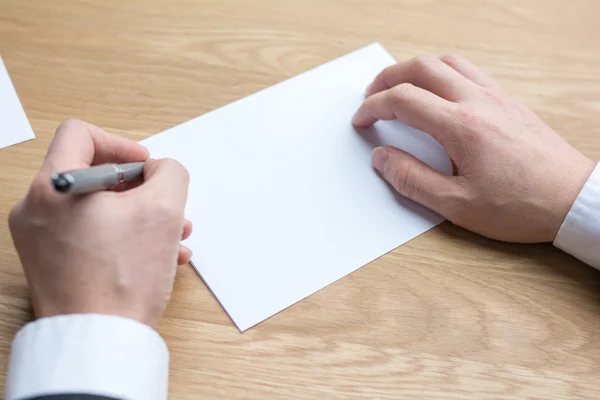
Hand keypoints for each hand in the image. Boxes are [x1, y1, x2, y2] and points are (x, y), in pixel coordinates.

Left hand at [9, 119, 191, 326]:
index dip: (121, 144)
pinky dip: (123, 237)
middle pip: (93, 175)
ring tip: (174, 237)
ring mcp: (39, 238)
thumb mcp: (164, 208)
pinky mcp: (50, 262)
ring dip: (139, 216)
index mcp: (54, 186)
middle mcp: (36, 209)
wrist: (99, 339)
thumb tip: (157, 172)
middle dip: (140, 189)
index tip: (146, 167)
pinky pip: (90, 235)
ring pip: (97, 208)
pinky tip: (159, 255)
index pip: (81, 135)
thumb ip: (169, 171)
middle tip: (167, 206)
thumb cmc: (123, 278)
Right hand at [353, 54, 594, 242]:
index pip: (403, 99)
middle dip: (388, 78)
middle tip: (371, 96)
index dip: (373, 107)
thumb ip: (412, 180)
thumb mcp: (456, 205)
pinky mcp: (508, 101)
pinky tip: (439, 93)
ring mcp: (496, 96)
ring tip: (400, 88)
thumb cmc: (519, 206)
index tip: (361, 119)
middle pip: (422, 68)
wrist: (571, 199)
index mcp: (460, 126)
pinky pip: (469, 70)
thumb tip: (382, 158)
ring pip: (447, 62)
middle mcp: (477, 101)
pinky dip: (443, 72)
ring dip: (416, 69)